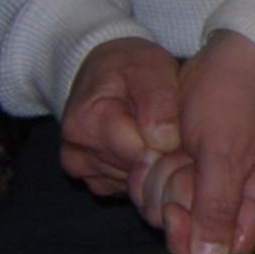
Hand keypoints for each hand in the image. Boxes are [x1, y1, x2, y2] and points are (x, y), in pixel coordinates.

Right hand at [57, 38, 189, 217]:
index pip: (141, 152)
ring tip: (156, 133)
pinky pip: (127, 187)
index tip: (178, 123)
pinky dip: (141, 170)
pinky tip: (144, 145)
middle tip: (171, 127)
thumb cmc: (129, 65)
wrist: (104, 71)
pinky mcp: (93, 180)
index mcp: (86, 123)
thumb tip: (164, 142)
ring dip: (152, 162)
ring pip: (135, 182)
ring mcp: (81, 170)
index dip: (168, 141)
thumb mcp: (148, 67)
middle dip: (161, 153)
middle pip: (138, 171)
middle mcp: (76, 153)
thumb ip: (158, 101)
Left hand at [165, 32, 254, 253]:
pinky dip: (152, 176)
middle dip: (175, 200)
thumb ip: (216, 210)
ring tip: (175, 150)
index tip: (177, 206)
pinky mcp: (187, 183)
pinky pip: (156, 200)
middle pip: (189, 240)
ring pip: (167, 219)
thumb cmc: (231, 105)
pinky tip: (162, 151)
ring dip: (160, 183)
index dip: (191, 238)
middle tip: (184, 161)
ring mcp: (209, 198)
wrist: (224, 64)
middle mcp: (238, 212)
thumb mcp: (224, 156)